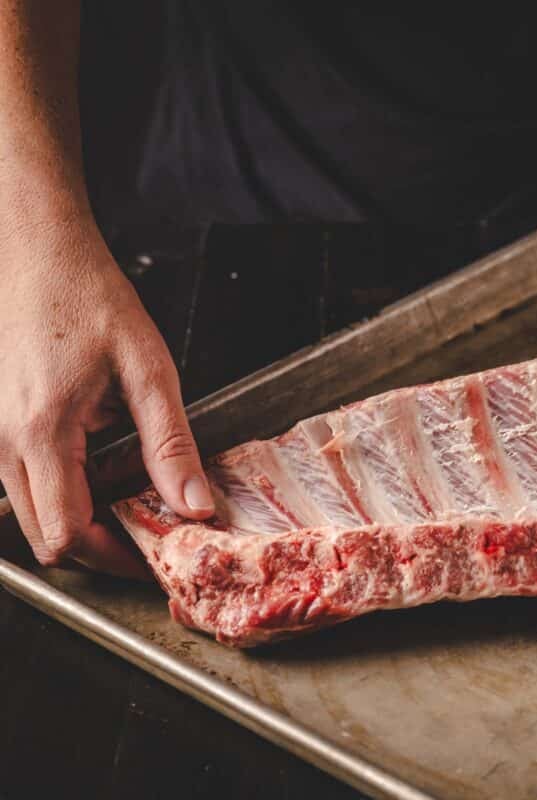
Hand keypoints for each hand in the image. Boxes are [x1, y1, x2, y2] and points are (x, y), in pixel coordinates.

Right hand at [0, 218, 212, 576]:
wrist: (36, 252)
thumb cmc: (88, 297)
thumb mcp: (147, 369)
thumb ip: (170, 444)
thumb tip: (194, 504)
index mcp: (42, 432)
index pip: (68, 534)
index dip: (116, 557)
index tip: (159, 555)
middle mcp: (3, 442)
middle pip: (46, 536)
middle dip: (101, 548)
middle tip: (155, 536)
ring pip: (32, 513)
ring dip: (83, 521)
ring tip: (139, 506)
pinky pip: (26, 482)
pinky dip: (66, 493)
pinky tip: (107, 473)